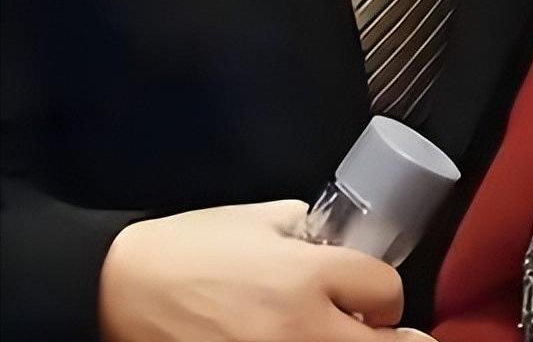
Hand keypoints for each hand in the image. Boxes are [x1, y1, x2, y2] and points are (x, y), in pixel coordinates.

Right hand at [98, 199, 416, 341]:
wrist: (121, 292)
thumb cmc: (194, 248)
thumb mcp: (265, 220)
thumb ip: (314, 234)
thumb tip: (346, 247)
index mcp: (307, 277)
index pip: (386, 292)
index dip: (384, 293)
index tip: (373, 298)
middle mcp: (299, 330)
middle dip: (392, 339)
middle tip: (389, 334)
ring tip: (352, 339)